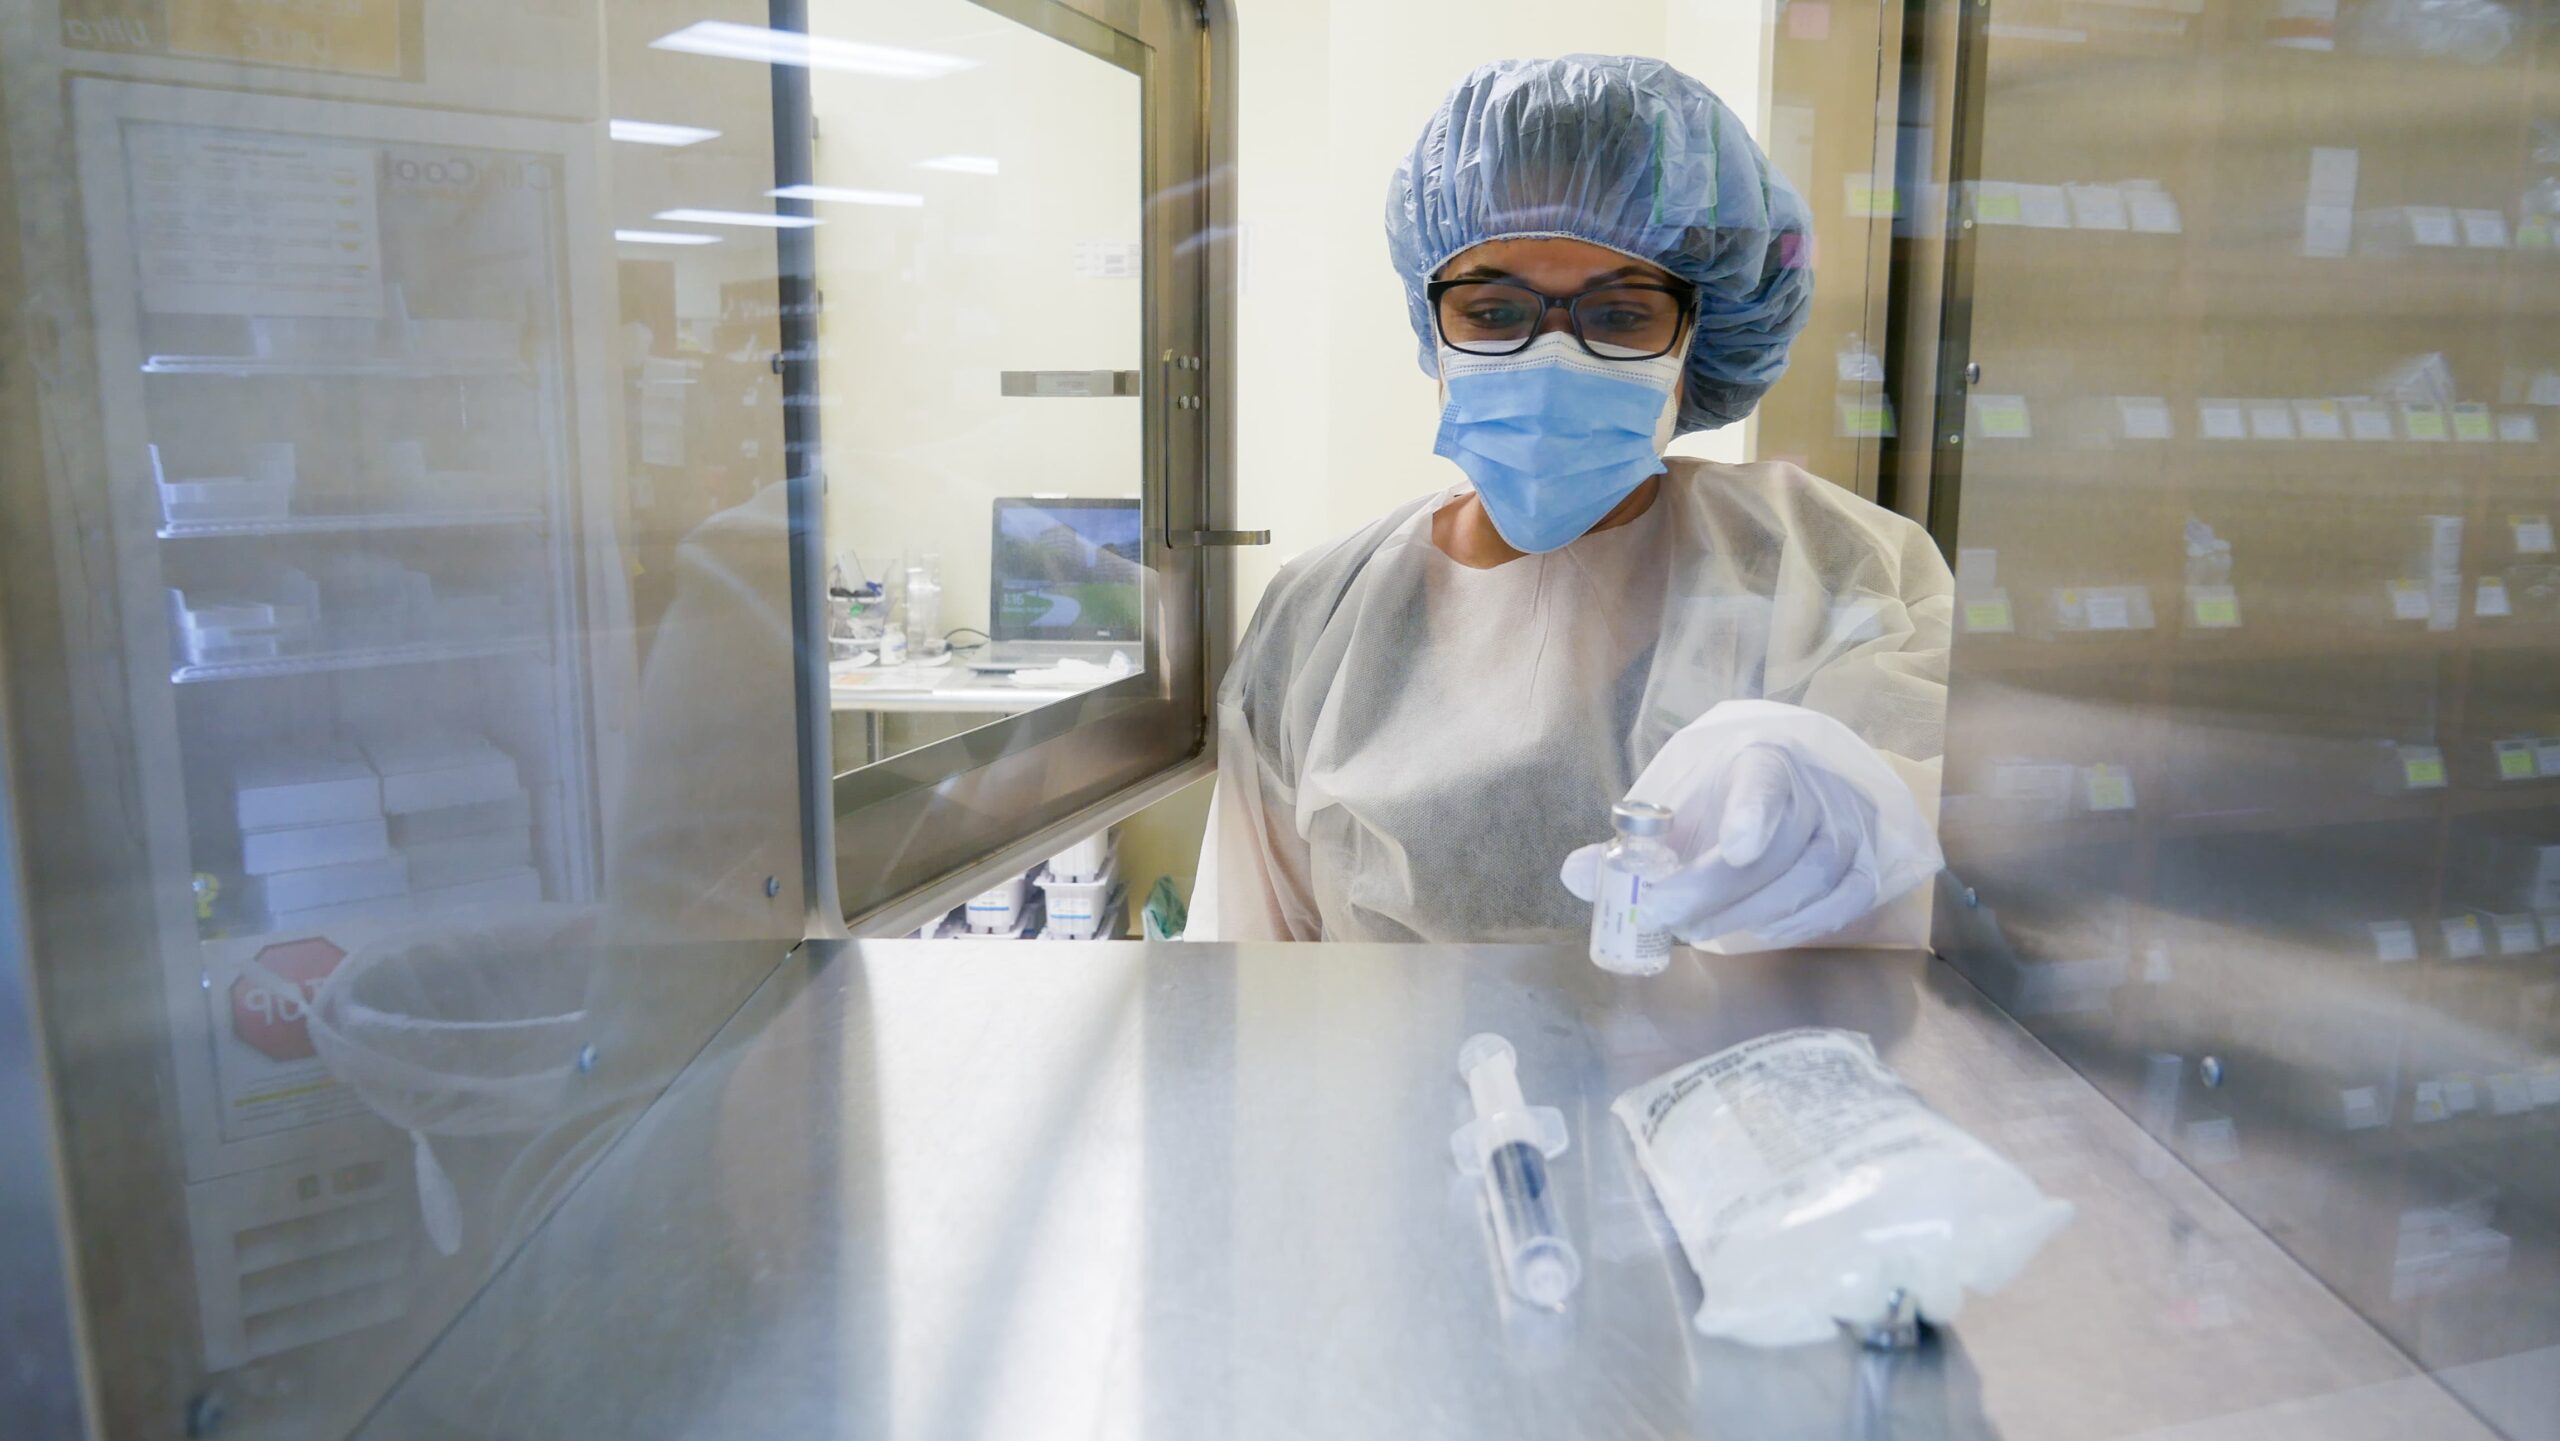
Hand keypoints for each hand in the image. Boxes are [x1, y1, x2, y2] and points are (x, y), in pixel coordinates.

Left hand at [1561, 701, 1938, 949]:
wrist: (1795, 786)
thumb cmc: (1722, 797)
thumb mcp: (1674, 806)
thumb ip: (1626, 845)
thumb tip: (1574, 875)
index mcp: (1764, 759)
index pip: (1765, 784)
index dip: (1752, 815)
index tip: (1735, 847)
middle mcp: (1818, 791)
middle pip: (1775, 853)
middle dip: (1714, 893)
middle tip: (1664, 917)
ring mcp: (1848, 831)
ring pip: (1805, 886)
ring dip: (1744, 918)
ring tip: (1694, 930)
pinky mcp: (1864, 869)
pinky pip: (1833, 909)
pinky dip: (1789, 928)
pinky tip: (1749, 933)